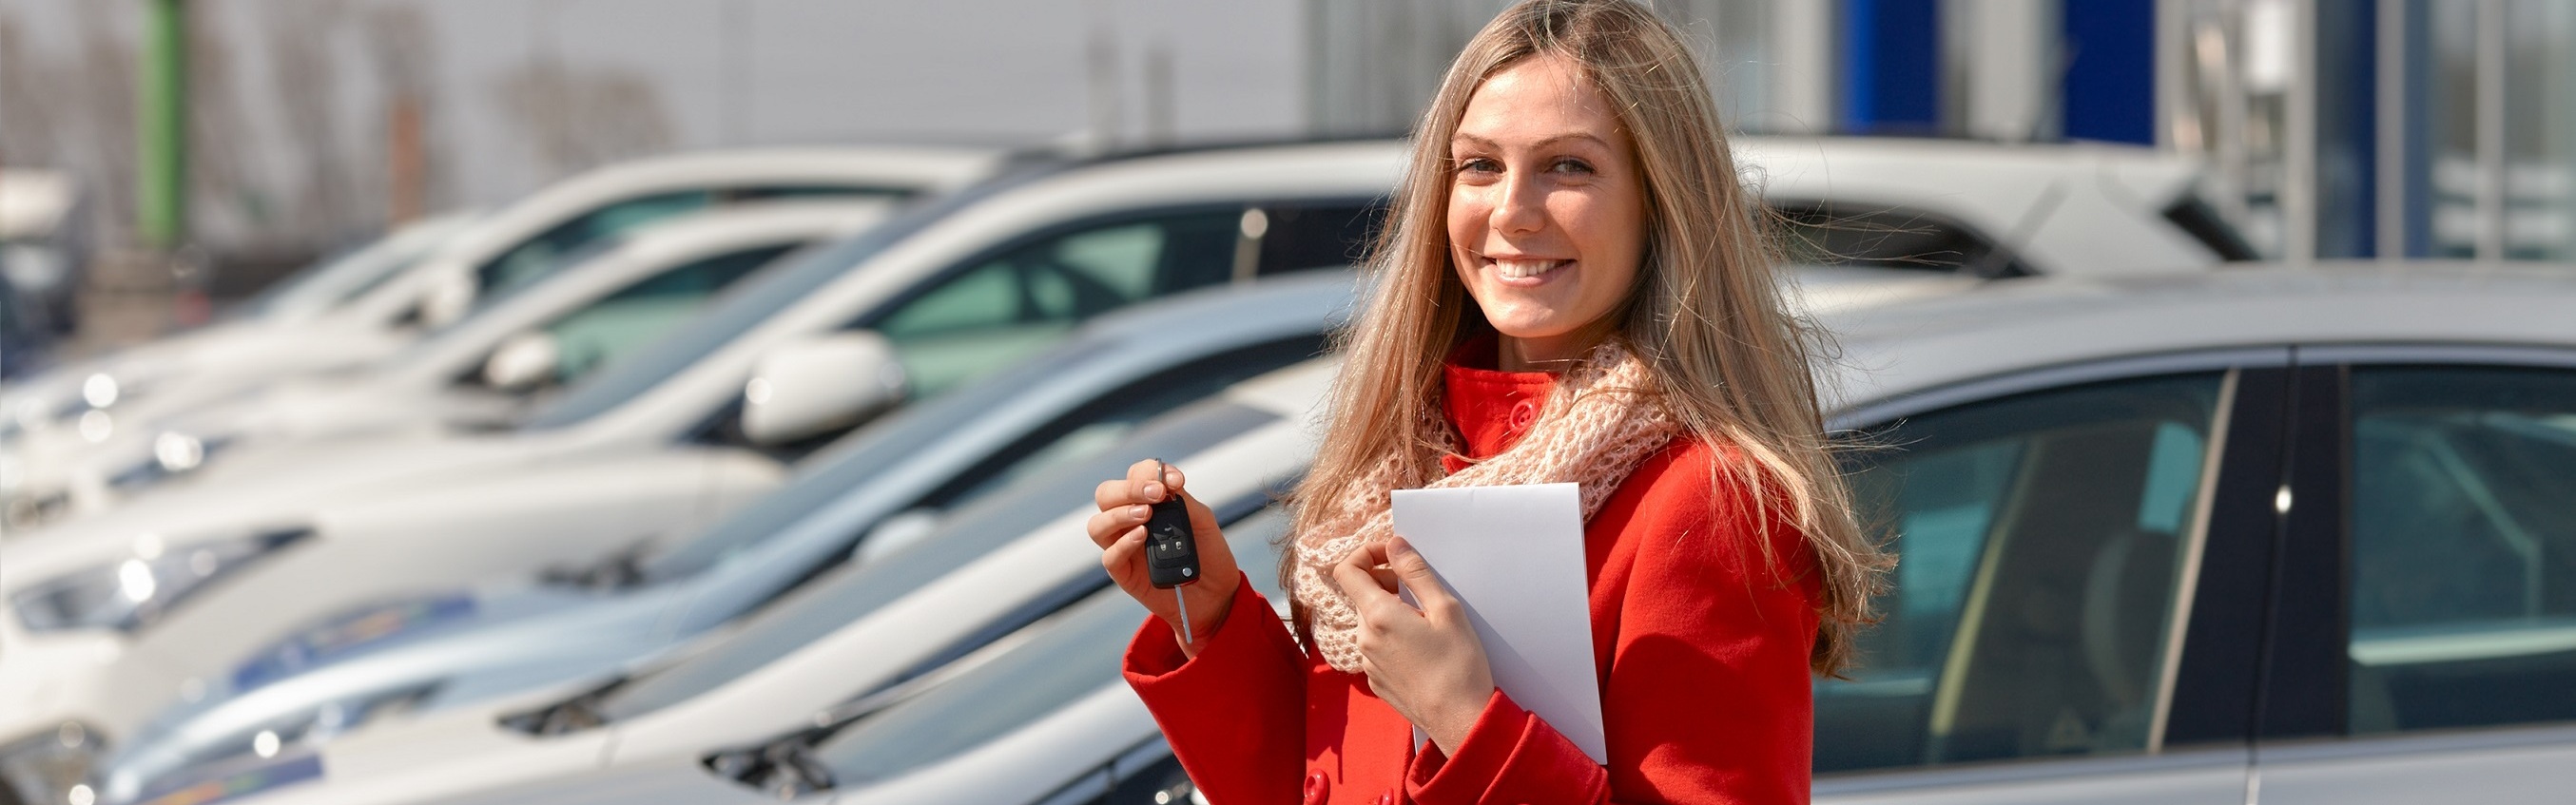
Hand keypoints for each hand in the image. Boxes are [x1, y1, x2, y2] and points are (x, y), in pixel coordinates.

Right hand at [1088, 459, 1239, 654]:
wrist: (1216, 594)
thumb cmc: (1207, 553)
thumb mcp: (1202, 521)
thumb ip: (1183, 501)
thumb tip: (1165, 483)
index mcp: (1147, 501)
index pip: (1135, 475)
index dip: (1150, 471)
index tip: (1176, 481)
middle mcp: (1129, 520)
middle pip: (1106, 495)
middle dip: (1129, 488)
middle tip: (1156, 494)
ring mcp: (1123, 547)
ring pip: (1097, 524)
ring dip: (1119, 513)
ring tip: (1146, 514)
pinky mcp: (1123, 573)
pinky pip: (1109, 556)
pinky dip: (1124, 543)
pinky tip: (1143, 536)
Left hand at [1330, 537, 1495, 755]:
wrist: (1460, 720)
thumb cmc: (1459, 665)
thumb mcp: (1445, 609)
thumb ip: (1415, 572)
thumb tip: (1394, 544)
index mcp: (1377, 616)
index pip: (1347, 570)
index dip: (1366, 553)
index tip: (1393, 556)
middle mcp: (1364, 639)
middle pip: (1361, 595)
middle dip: (1385, 583)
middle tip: (1419, 590)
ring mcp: (1367, 663)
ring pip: (1370, 622)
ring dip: (1390, 611)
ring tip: (1425, 622)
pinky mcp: (1376, 681)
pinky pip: (1376, 647)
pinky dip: (1392, 636)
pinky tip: (1421, 648)